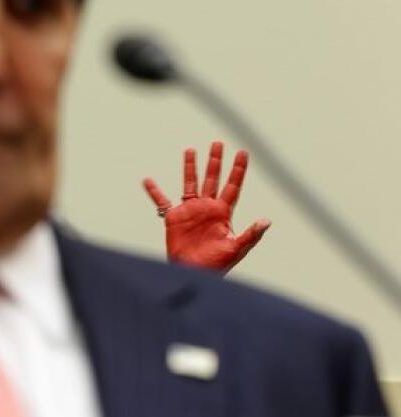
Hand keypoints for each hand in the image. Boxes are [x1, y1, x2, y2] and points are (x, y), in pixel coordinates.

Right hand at [143, 142, 270, 273]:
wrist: (193, 272)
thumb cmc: (217, 264)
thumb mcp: (236, 249)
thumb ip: (251, 234)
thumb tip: (267, 220)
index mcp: (223, 213)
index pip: (232, 186)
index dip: (238, 170)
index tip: (242, 153)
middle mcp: (207, 207)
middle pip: (212, 179)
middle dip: (216, 161)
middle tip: (218, 144)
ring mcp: (190, 210)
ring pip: (190, 183)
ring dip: (190, 167)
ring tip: (190, 150)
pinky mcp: (174, 217)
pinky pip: (162, 201)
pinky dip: (154, 191)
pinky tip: (148, 181)